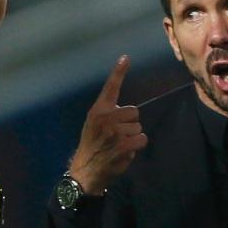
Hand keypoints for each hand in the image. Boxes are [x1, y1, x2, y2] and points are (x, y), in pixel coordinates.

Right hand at [69, 55, 147, 194]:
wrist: (86, 170)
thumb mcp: (93, 124)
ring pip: (138, 127)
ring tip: (118, 144)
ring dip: (132, 137)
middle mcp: (105, 118)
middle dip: (130, 123)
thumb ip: (107, 114)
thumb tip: (127, 111)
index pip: (110, 88)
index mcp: (98, 111)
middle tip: (117, 135)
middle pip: (134, 112)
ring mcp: (114, 132)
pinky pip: (142, 139)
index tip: (126, 58)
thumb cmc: (92, 145)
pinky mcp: (123, 145)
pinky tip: (125, 150)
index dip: (118, 72)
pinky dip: (137, 146)